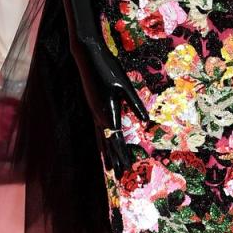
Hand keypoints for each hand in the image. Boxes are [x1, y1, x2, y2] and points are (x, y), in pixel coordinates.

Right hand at [74, 37, 148, 174]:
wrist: (87, 56)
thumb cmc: (108, 68)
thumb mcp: (126, 86)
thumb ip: (135, 104)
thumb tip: (146, 121)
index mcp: (109, 112)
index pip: (117, 139)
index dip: (123, 154)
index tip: (128, 168)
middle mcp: (99, 116)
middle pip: (108, 143)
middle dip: (115, 159)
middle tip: (120, 176)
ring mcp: (94, 112)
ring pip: (101, 138)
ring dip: (107, 154)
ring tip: (110, 168)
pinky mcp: (93, 107)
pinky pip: (98, 129)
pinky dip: (102, 141)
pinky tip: (104, 144)